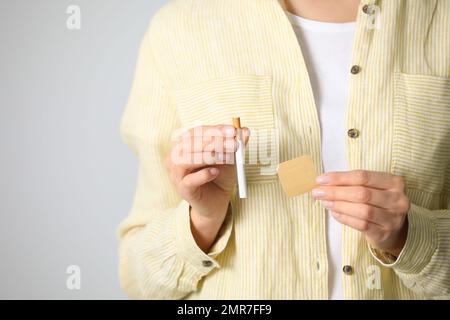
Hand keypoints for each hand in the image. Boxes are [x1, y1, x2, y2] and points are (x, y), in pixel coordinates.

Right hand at [165, 125, 249, 251]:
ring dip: (208, 156)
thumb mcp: (230, 157)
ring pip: (186, 160)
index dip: (215, 130)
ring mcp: (176, 173)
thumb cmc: (220, 175)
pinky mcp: (182, 189)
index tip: (233, 131)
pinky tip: (215, 172)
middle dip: (214, 141)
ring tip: (226, 158)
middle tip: (233, 144)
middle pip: (190, 143)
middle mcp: (175, 156)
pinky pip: (189, 180)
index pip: (197, 132)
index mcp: (185, 143)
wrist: (217, 201)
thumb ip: (235, 143)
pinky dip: (203, 175)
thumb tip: (245, 130)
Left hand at [312, 170, 410, 256]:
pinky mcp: (384, 233)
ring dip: (339, 205)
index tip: (320, 180)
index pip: (363, 176)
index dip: (339, 178)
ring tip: (325, 202)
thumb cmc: (377, 203)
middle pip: (362, 193)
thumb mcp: (371, 188)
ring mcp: (393, 218)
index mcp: (394, 182)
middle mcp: (397, 199)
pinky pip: (361, 224)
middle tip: (317, 192)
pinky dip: (345, 218)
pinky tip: (334, 213)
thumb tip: (323, 182)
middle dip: (336, 192)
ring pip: (362, 210)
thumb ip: (351, 183)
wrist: (394, 230)